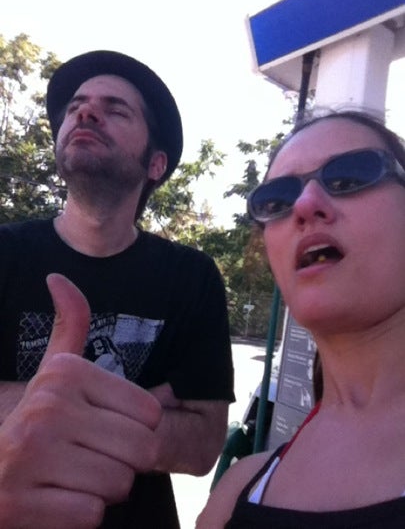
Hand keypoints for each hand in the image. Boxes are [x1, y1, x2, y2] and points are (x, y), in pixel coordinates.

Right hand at [0, 274, 161, 528]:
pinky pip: (90, 515)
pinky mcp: (16, 505)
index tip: (102, 428)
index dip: (136, 429)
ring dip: (102, 489)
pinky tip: (54, 500)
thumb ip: (70, 324)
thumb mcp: (53, 372)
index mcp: (64, 374)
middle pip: (140, 449)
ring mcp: (26, 457)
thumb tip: (59, 277)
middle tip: (89, 457)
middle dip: (123, 461)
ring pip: (118, 485)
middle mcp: (45, 409)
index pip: (150, 412)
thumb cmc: (35, 420)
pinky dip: (79, 514)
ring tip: (70, 476)